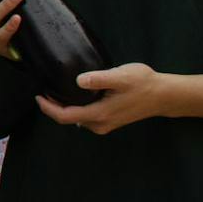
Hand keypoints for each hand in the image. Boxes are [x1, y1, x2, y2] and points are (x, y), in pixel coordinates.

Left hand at [36, 63, 165, 135]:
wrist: (164, 95)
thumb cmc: (143, 84)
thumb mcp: (120, 76)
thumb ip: (99, 79)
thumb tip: (78, 81)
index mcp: (99, 114)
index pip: (65, 116)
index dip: (48, 108)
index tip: (38, 95)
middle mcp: (99, 124)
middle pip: (68, 119)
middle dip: (53, 107)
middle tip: (44, 90)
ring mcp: (105, 124)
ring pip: (77, 118)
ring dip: (64, 107)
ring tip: (55, 90)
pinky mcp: (110, 121)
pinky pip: (86, 117)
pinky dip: (75, 107)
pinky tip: (74, 94)